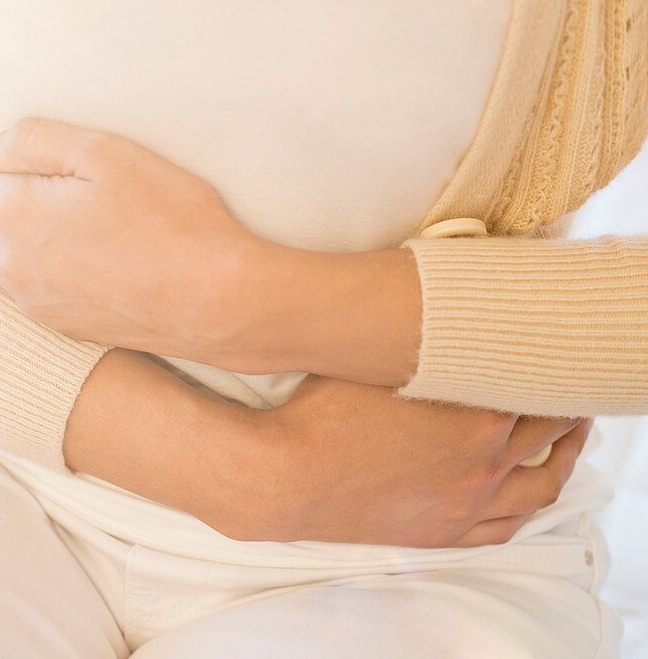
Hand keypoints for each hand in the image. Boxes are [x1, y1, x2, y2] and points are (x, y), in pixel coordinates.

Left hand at [0, 119, 255, 356]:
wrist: (212, 300)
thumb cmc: (168, 217)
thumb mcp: (104, 153)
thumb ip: (32, 142)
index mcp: (13, 213)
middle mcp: (8, 261)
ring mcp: (28, 296)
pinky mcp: (52, 320)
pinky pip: (5, 278)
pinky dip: (0, 251)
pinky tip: (20, 240)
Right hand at [204, 377, 590, 547]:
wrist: (285, 476)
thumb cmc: (320, 413)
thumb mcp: (375, 362)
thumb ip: (425, 346)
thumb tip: (446, 318)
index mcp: (475, 419)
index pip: (532, 387)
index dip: (540, 366)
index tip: (539, 350)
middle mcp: (483, 465)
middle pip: (546, 433)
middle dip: (562, 407)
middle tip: (565, 387)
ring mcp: (465, 505)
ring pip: (539, 487)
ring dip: (562, 459)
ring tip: (566, 439)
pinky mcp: (440, 532)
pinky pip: (504, 528)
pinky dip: (525, 509)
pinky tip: (524, 493)